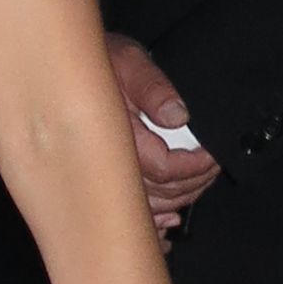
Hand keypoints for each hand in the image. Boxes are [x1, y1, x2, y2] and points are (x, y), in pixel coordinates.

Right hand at [106, 34, 219, 231]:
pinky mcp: (107, 177)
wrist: (68, 70)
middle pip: (163, 192)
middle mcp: (110, 161)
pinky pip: (131, 210)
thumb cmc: (99, 62)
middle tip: (214, 166)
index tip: (214, 154)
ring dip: (180, 200)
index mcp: (117, 137)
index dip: (196, 165)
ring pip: (151, 204)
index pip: (166, 168)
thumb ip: (152, 87)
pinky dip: (154, 221)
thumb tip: (177, 115)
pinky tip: (168, 223)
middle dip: (196, 182)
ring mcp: (107, 173)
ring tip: (199, 184)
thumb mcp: (128, 61)